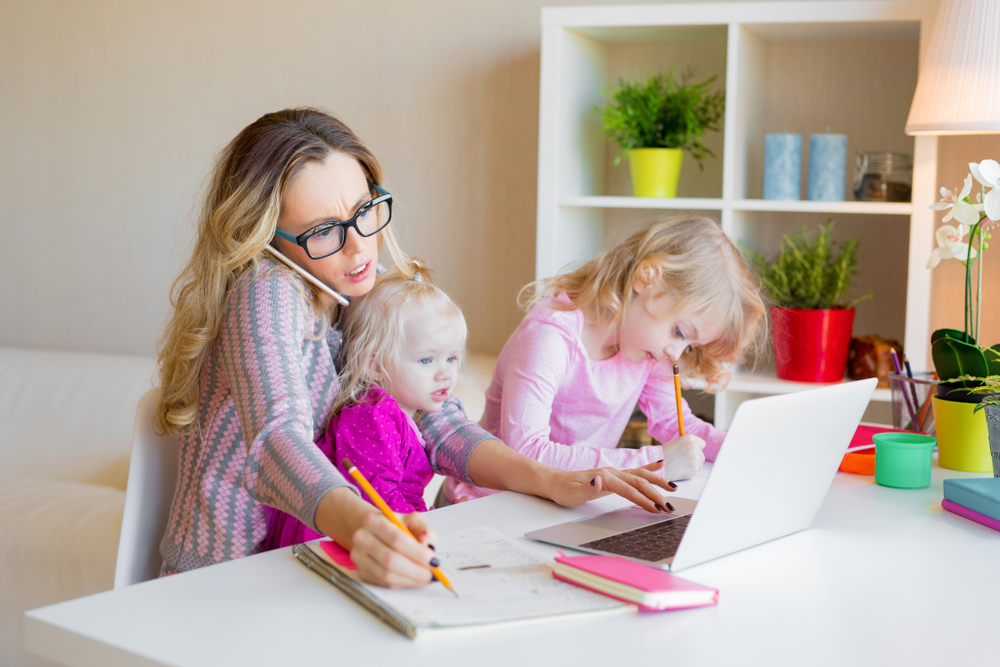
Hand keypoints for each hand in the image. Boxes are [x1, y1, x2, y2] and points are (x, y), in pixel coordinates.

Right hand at [314, 487, 437, 588]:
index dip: (417, 553)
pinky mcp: (362, 572)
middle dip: (415, 570)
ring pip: (387, 575)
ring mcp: (359, 557)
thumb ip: (425, 530)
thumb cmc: (398, 526)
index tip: (434, 560)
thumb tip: (428, 546)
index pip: (397, 539)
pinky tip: (413, 579)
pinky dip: (402, 583)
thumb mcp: (414, 520)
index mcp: (373, 520)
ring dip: (410, 579)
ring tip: (425, 577)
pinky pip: (384, 583)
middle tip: (431, 574)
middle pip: (390, 559)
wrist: (378, 533)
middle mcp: (362, 538)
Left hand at [545, 460, 674, 512]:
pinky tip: (660, 465)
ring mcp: (614, 473)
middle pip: (639, 481)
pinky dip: (650, 468)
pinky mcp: (615, 476)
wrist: (555, 482)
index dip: (643, 499)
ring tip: (673, 488)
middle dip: (656, 494)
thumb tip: (600, 481)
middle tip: (670, 506)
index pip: (629, 489)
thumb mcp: (571, 494)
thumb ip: (588, 488)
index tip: (655, 509)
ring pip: (641, 475)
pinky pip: (636, 471)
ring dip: (658, 481)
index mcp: (605, 477)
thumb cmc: (563, 490)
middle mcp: (612, 472)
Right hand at [660, 434, 705, 480]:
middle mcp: (694, 447)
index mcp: (689, 438)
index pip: (702, 443)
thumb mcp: (675, 443)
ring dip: (693, 466)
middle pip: (702, 455)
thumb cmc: (664, 454)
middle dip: (695, 459)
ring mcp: (695, 458)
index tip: (691, 452)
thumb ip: (687, 444)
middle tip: (682, 460)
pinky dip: (690, 472)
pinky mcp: (694, 468)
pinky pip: (696, 471)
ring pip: (700, 464)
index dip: (697, 448)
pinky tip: (680, 470)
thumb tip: (697, 447)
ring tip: (681, 465)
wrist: (656, 466)